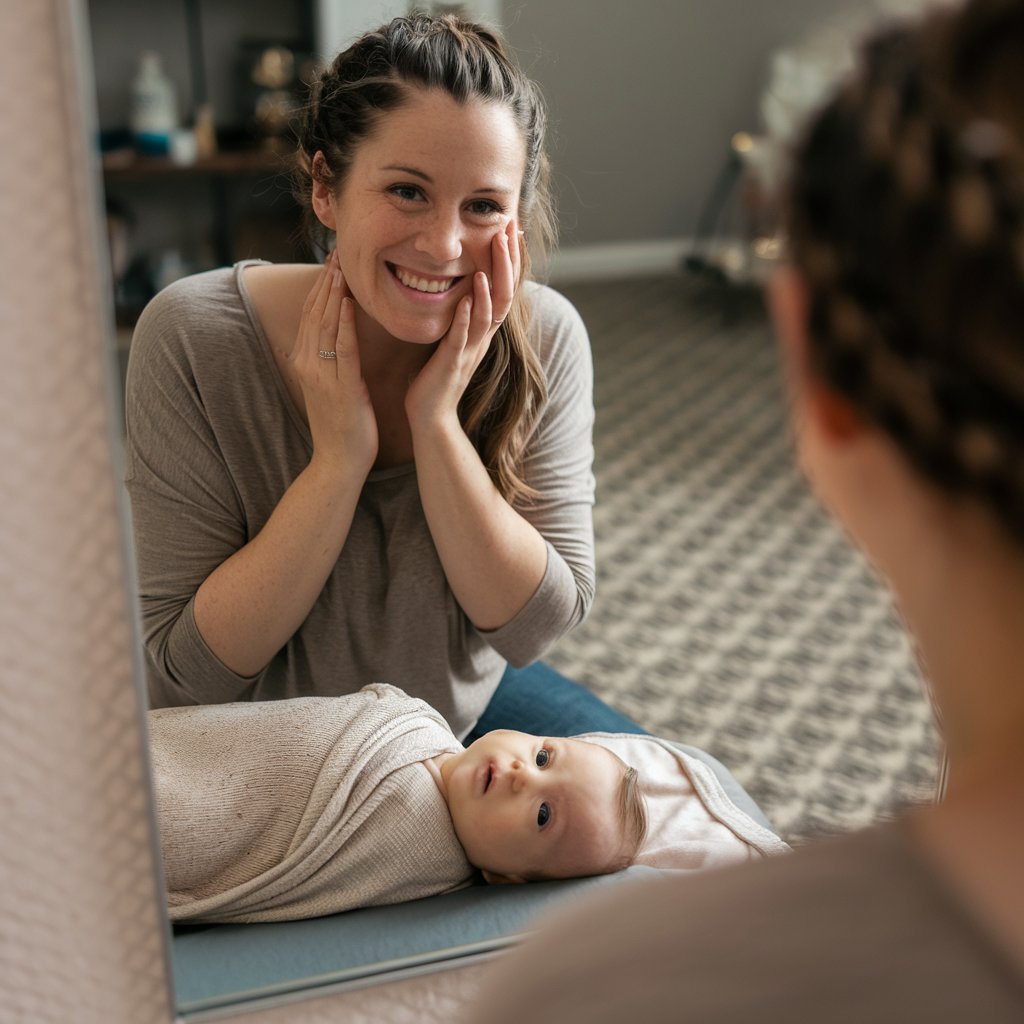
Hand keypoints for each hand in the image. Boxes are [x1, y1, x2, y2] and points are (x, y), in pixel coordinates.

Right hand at [292, 251, 377, 476]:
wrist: (338, 462)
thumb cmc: (337, 426)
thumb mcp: (320, 389)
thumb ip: (311, 363)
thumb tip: (292, 344)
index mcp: (304, 361)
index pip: (310, 314)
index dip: (319, 285)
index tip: (331, 260)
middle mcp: (307, 364)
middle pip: (315, 312)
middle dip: (326, 280)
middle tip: (336, 250)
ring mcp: (321, 375)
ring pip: (325, 325)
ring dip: (333, 293)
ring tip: (341, 266)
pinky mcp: (341, 387)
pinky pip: (341, 349)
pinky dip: (343, 324)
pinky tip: (348, 302)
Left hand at [405, 220, 521, 432]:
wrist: (431, 415)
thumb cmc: (436, 375)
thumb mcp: (453, 337)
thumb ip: (460, 313)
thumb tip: (460, 285)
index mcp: (481, 330)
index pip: (502, 288)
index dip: (509, 259)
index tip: (510, 228)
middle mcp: (481, 338)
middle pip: (503, 295)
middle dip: (506, 262)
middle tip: (508, 230)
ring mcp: (469, 351)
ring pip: (487, 314)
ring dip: (489, 286)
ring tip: (489, 257)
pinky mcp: (453, 363)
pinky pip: (462, 337)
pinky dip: (466, 316)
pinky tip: (466, 296)